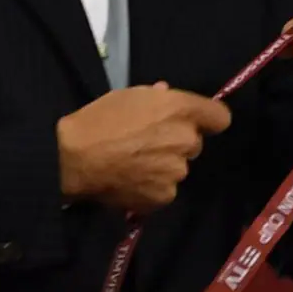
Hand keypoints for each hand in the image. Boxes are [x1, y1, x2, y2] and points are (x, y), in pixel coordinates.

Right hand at [55, 84, 232, 213]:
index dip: (207, 119)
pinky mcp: (165, 195)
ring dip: (164, 165)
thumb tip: (166, 96)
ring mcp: (178, 171)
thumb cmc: (96, 120)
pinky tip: (131, 180)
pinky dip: (152, 186)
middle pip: (194, 142)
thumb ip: (154, 98)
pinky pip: (166, 188)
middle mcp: (186, 140)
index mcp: (179, 110)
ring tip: (134, 164)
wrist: (72, 159)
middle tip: (147, 142)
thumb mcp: (124, 96)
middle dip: (176, 142)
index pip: (220, 117)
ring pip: (179, 167)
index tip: (192, 121)